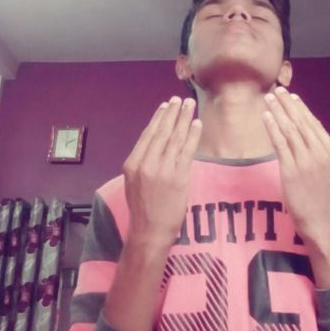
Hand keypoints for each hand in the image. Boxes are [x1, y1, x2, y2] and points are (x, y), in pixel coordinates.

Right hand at [123, 96, 201, 245]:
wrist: (149, 231)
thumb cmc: (143, 209)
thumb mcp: (134, 182)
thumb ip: (143, 163)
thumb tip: (156, 144)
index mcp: (132, 163)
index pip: (147, 135)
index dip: (158, 118)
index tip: (165, 106)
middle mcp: (146, 164)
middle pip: (161, 132)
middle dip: (172, 114)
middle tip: (179, 99)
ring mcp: (163, 170)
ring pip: (175, 139)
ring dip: (184, 119)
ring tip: (190, 106)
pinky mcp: (179, 178)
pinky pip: (187, 151)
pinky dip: (192, 135)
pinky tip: (197, 124)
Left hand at [262, 87, 329, 243]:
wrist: (322, 222)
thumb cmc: (325, 200)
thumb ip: (324, 154)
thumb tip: (313, 136)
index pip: (315, 125)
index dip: (302, 110)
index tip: (293, 98)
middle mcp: (321, 154)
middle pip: (302, 123)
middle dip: (288, 105)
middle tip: (277, 91)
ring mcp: (306, 162)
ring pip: (290, 130)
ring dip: (278, 112)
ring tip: (269, 99)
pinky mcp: (291, 171)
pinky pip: (280, 144)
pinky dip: (272, 128)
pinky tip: (266, 117)